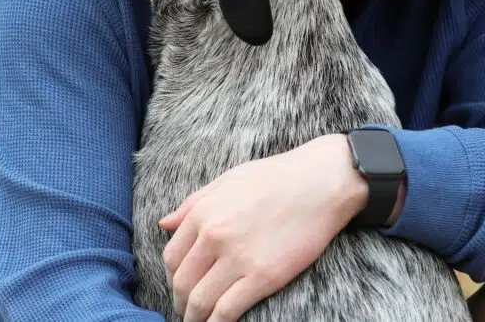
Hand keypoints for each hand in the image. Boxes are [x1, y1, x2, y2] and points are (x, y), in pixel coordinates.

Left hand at [158, 134, 369, 321]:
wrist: (320, 182)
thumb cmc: (276, 177)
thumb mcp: (227, 181)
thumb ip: (192, 204)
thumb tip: (164, 224)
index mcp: (202, 212)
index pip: (172, 257)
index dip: (171, 278)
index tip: (179, 287)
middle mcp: (214, 236)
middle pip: (182, 282)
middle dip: (180, 302)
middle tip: (185, 311)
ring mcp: (237, 258)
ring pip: (200, 301)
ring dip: (194, 318)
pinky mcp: (263, 277)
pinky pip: (227, 310)